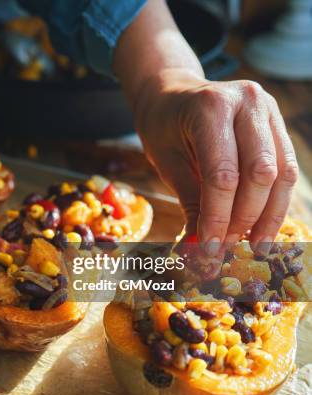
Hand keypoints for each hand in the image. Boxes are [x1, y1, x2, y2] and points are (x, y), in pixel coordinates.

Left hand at [133, 68, 298, 254]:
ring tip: (255, 245)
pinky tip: (263, 224)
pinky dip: (276, 199)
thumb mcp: (166, 162)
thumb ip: (190, 201)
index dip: (219, 216)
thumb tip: (202, 246)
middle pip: (260, 174)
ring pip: (282, 173)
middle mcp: (246, 102)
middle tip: (229, 247)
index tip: (210, 246)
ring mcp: (267, 108)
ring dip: (269, 214)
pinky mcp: (276, 121)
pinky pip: (286, 167)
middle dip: (246, 218)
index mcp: (210, 108)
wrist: (171, 93)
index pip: (223, 174)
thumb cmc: (163, 127)